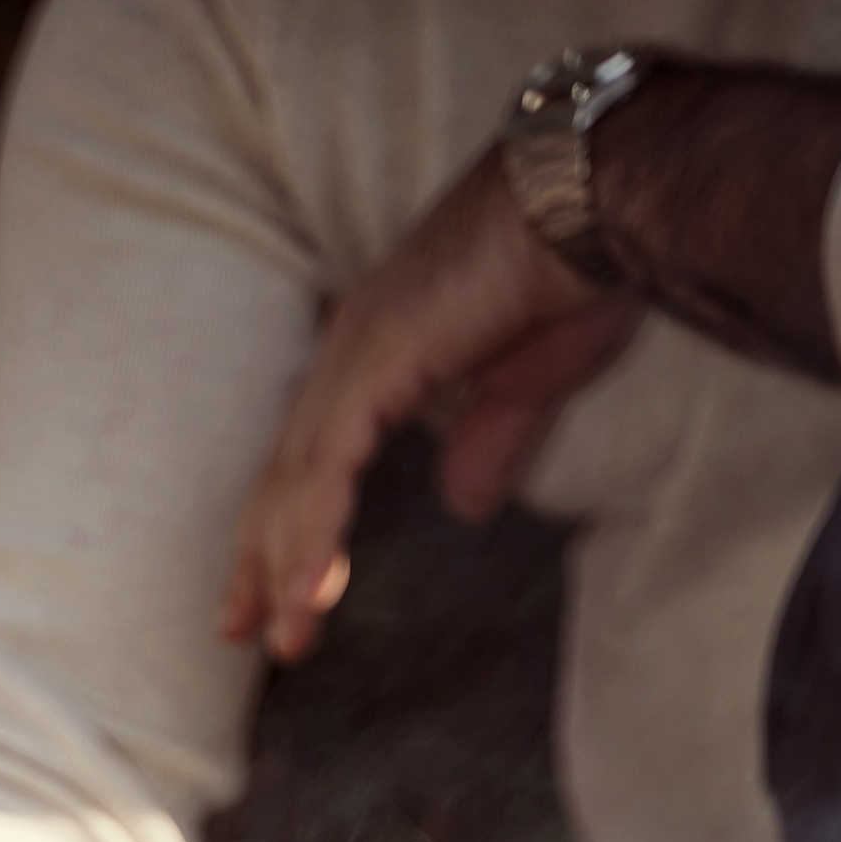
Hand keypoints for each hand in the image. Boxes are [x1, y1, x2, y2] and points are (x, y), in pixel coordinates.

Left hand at [223, 147, 640, 662]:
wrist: (600, 199)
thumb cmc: (575, 271)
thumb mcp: (527, 382)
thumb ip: (488, 442)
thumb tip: (466, 505)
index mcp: (380, 345)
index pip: (314, 455)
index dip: (290, 525)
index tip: (276, 591)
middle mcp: (350, 344)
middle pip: (285, 472)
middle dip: (261, 557)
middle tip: (240, 631)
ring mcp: (355, 349)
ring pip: (297, 480)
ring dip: (284, 567)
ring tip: (279, 642)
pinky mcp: (374, 361)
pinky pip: (327, 470)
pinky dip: (311, 539)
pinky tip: (303, 597)